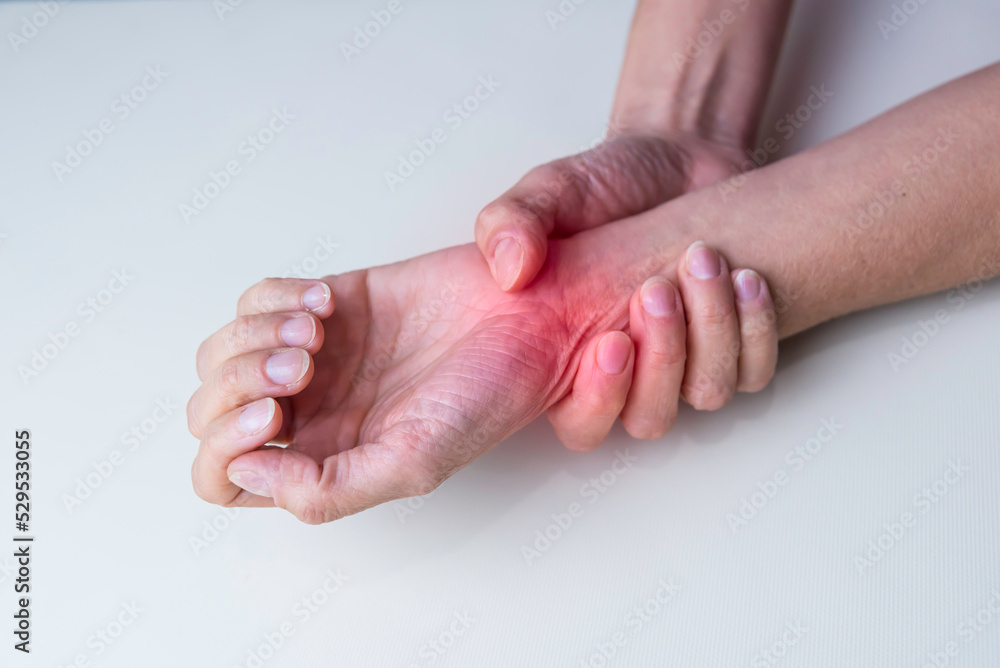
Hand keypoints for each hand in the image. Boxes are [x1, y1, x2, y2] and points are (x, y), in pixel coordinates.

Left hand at [187, 234, 775, 522]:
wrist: (528, 316)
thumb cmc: (487, 392)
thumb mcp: (412, 463)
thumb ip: (326, 490)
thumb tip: (245, 473)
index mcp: (323, 461)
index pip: (221, 476)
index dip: (225, 447)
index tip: (280, 412)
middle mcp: (310, 414)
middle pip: (209, 410)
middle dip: (240, 382)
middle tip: (303, 366)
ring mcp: (312, 357)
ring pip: (222, 352)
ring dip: (256, 337)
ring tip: (319, 332)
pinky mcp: (326, 303)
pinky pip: (256, 298)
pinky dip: (278, 298)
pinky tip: (328, 305)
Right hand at [473, 134, 776, 448]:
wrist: (673, 156)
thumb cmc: (607, 183)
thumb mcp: (547, 192)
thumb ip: (511, 224)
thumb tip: (509, 270)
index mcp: (570, 357)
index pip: (580, 424)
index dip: (599, 401)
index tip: (612, 342)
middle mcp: (630, 374)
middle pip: (650, 418)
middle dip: (662, 357)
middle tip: (656, 289)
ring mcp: (686, 363)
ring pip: (707, 393)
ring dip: (712, 332)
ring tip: (703, 262)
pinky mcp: (735, 345)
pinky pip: (755, 371)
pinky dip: (756, 330)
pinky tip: (745, 279)